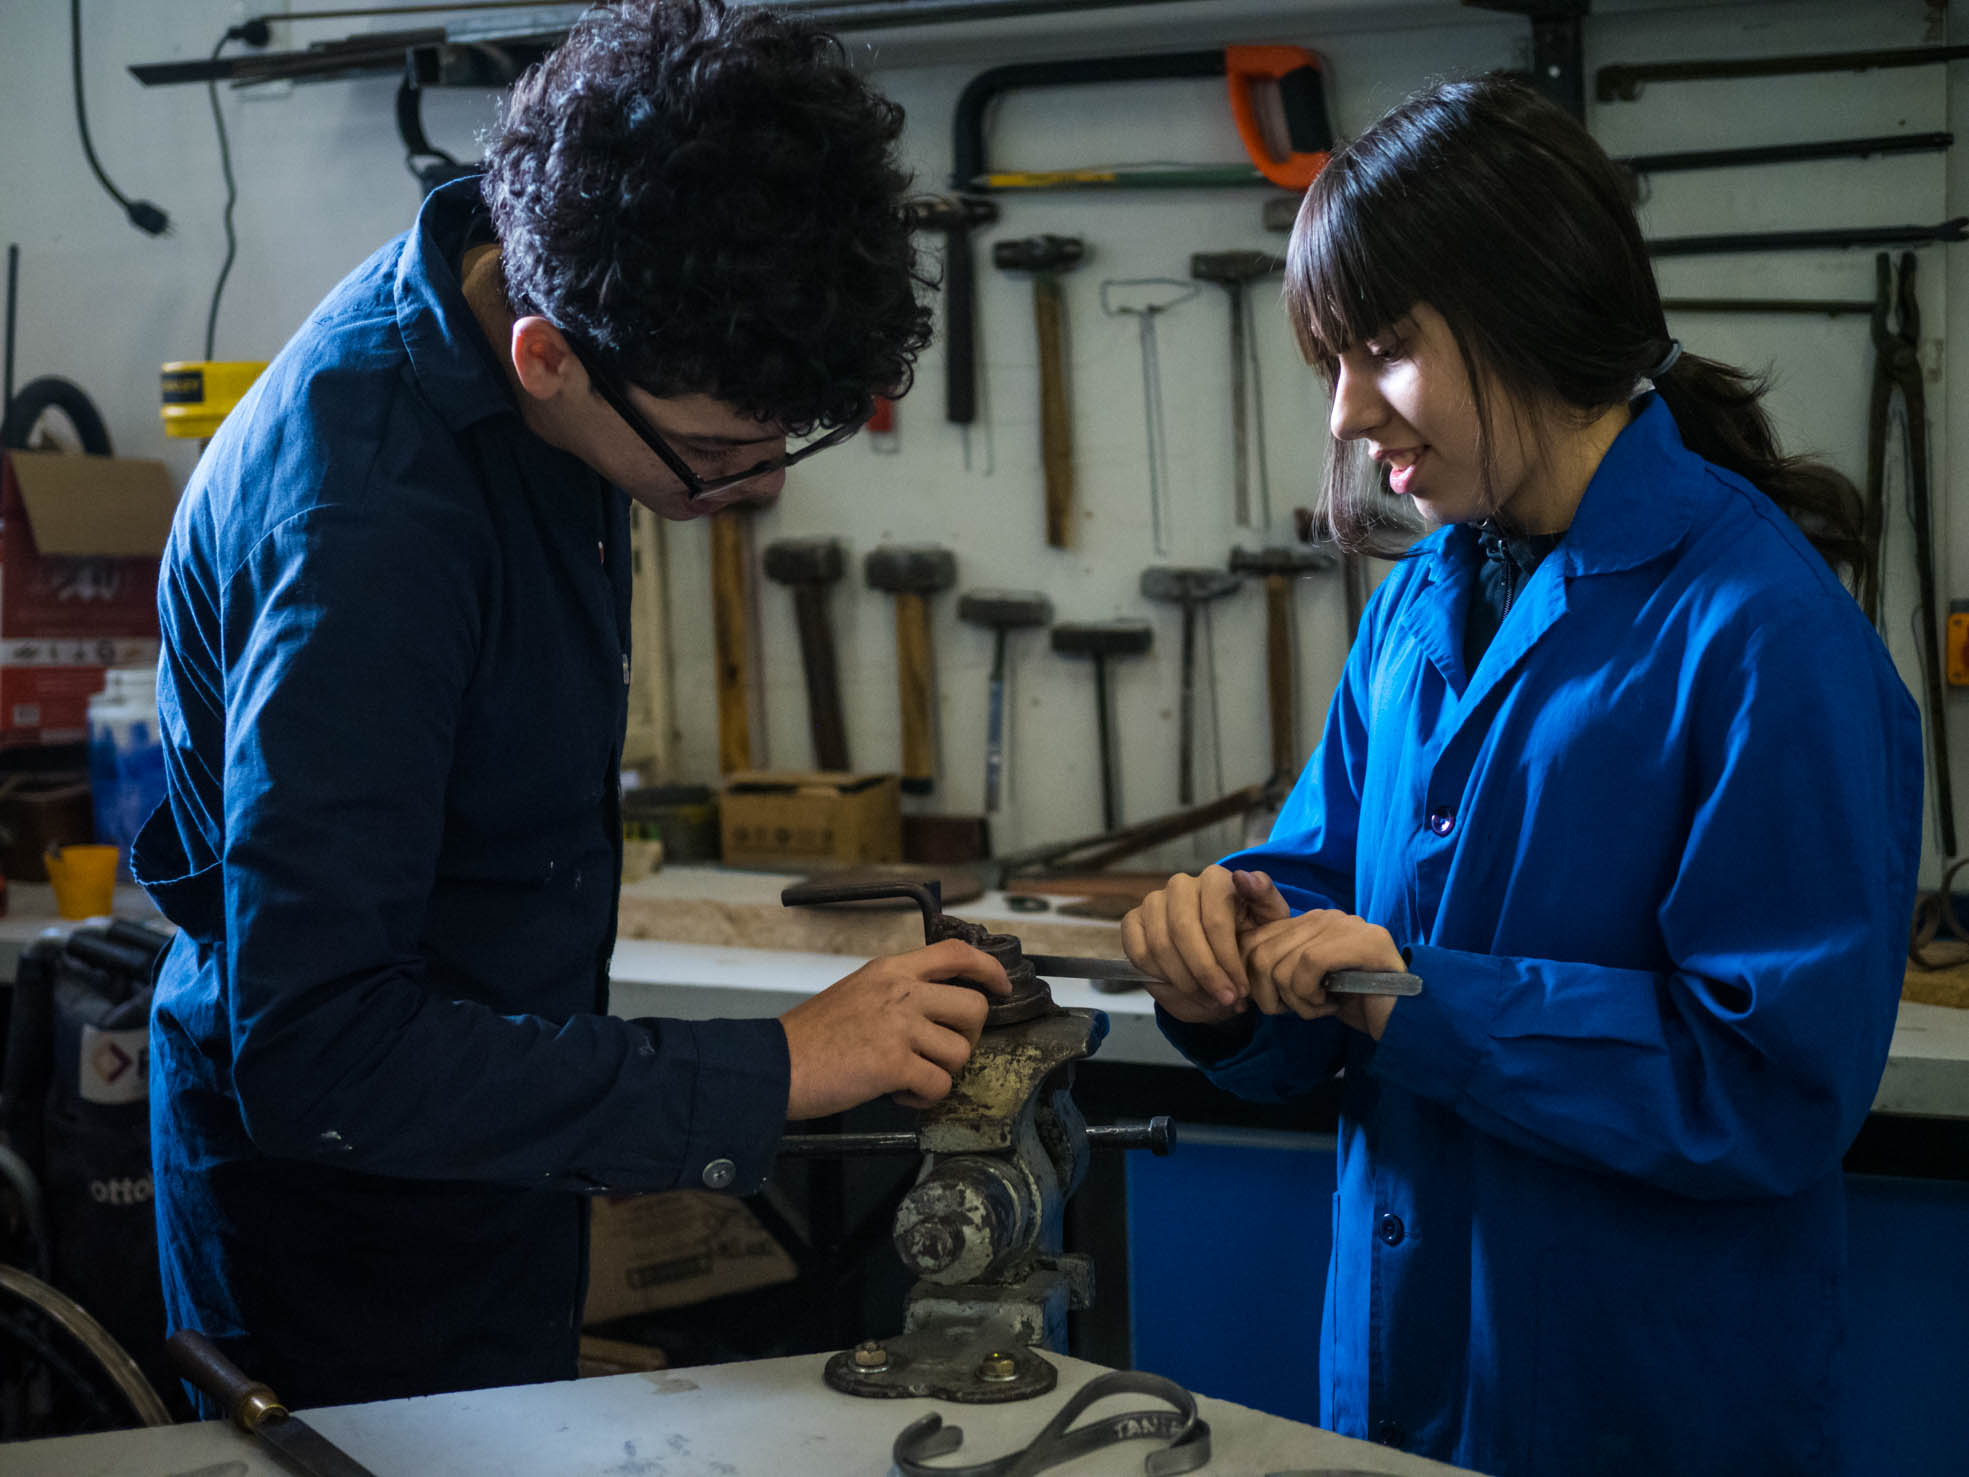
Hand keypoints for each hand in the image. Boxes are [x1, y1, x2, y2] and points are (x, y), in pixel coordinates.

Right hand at [780, 940, 1010, 1118]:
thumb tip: (935, 1010)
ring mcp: (899, 1026)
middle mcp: (901, 991)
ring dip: (940, 1072)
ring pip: (960, 1052)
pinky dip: (923, 1098)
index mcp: (891, 970)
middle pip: (975, 1007)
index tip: (1002, 985)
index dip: (989, 969)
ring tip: (908, 1077)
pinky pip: (938, 1085)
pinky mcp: (894, 1063)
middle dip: (966, 1037)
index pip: (956, 953)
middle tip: (939, 1052)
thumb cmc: (810, 1037)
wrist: (775, 1065)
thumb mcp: (856, 991)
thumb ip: (897, 992)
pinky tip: (898, 1094)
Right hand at [1120, 865, 1291, 1025]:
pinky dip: (1159, 977)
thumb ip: (1264, 895)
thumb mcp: (1269, 919)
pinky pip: (1139, 952)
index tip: (1240, 990)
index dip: (1227, 961)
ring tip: (1209, 1000)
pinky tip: (1183, 988)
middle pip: (1183, 932)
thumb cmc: (1250, 934)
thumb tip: (1241, 877)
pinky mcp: (1134, 921)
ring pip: (1160, 945)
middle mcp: (1180, 885)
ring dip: (1185, 981)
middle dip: (1205, 973)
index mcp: (1215, 879)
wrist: (1225, 953)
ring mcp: (1153, 901)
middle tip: (1225, 1000)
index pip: (1214, 920)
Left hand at [1240, 909, 1405, 1036]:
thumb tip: (1234, 969)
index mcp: (1308, 922)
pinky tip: (1331, 1005)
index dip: (1250, 978)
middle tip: (1299, 1009)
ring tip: (1321, 1006)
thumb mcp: (1304, 987)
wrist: (1402, 1024)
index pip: (1251, 939)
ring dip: (1295, 1001)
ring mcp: (1346, 925)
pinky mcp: (1363, 943)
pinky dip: (1310, 997)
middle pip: (1260, 952)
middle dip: (1271, 995)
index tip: (1272, 1003)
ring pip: (1280, 962)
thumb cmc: (1351, 1005)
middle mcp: (1326, 916)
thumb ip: (1274, 969)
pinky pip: (1307, 966)